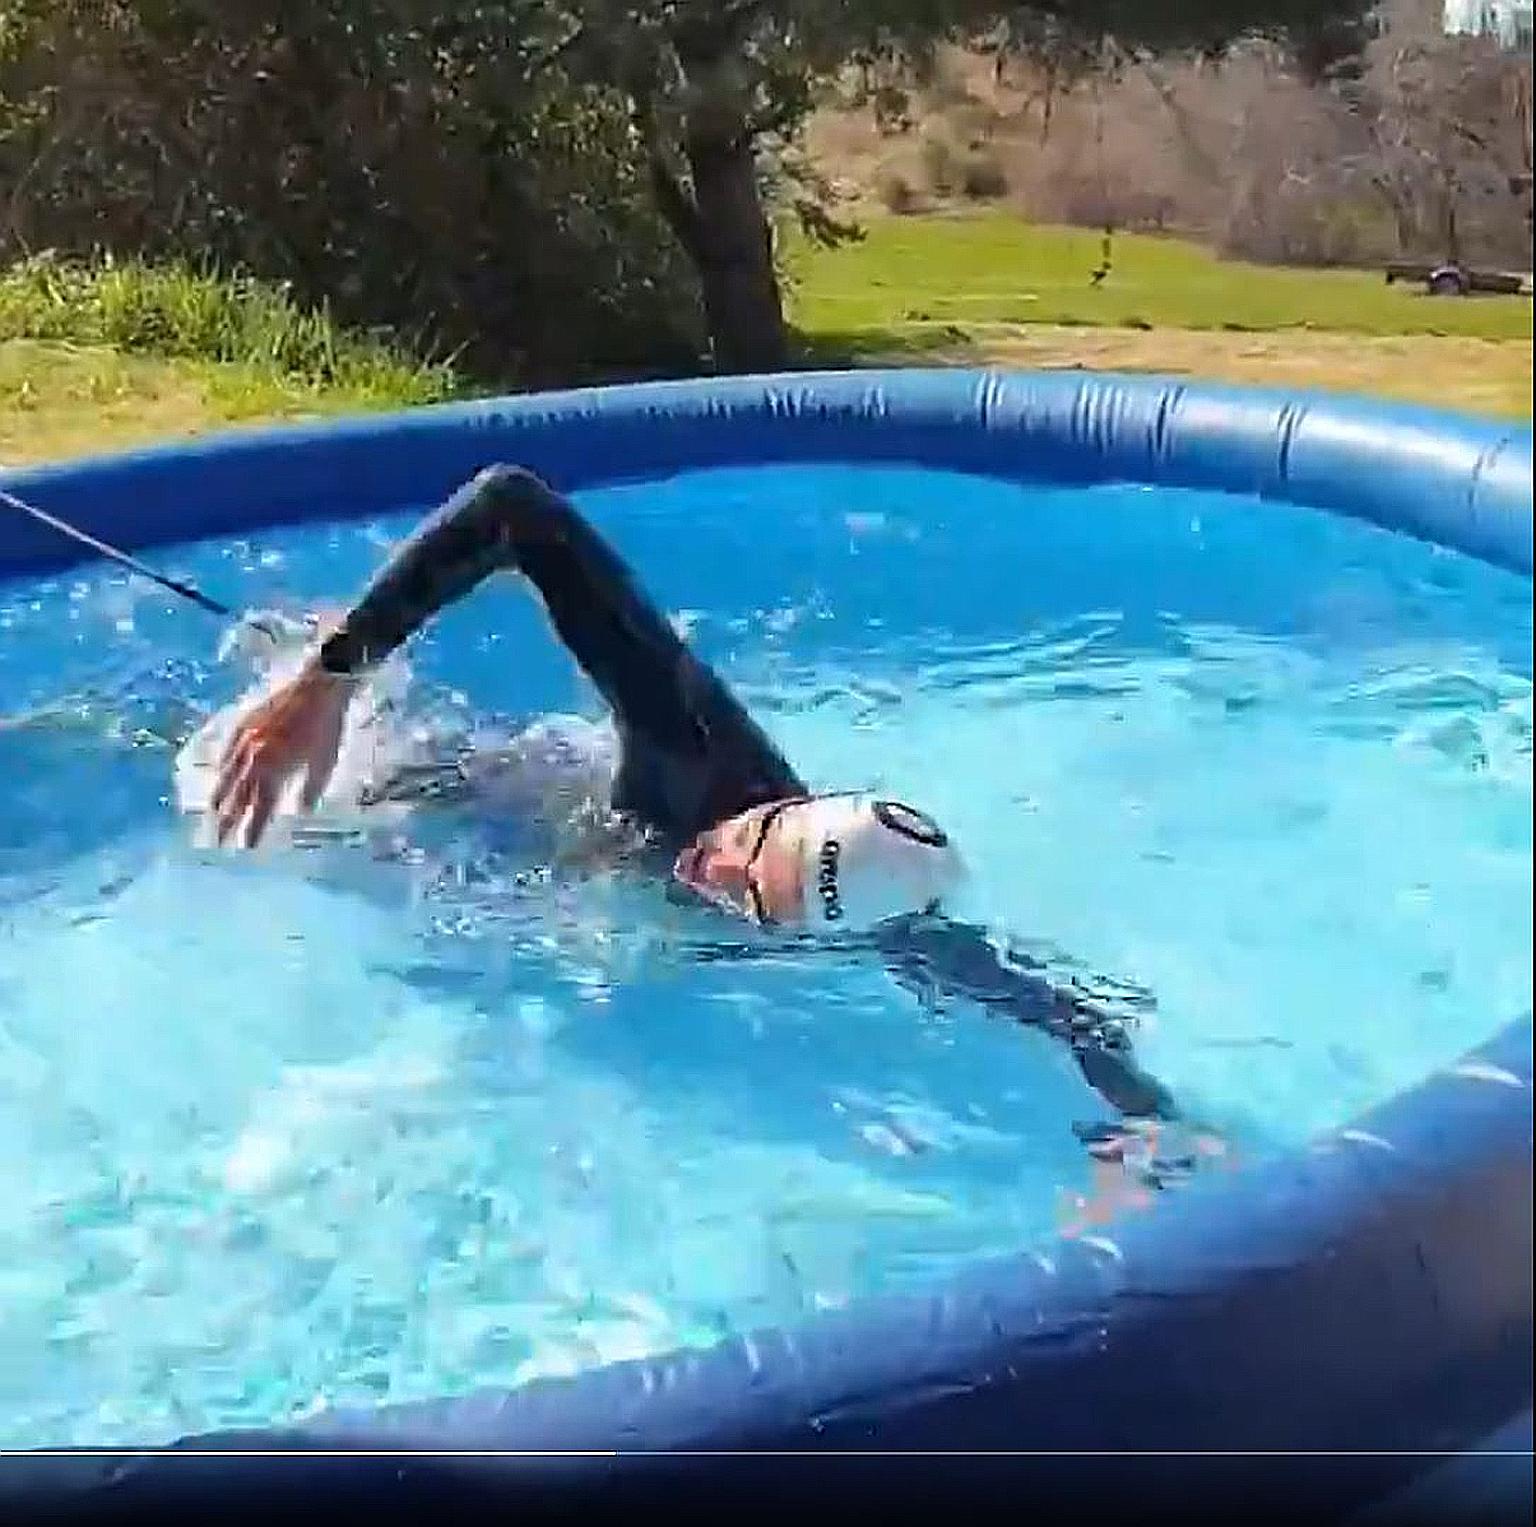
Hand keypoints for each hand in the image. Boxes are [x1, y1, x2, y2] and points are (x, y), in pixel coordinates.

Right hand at [211, 657, 357, 847]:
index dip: (253, 829)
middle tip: (218, 839)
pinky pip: (227, 752)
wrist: (317, 688)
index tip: (246, 847)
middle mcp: (254, 760)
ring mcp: (245, 741)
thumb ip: (310, 790)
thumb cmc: (326, 729)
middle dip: (228, 819)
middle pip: (237, 796)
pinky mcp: (244, 724)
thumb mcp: (324, 765)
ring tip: (213, 812)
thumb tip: (302, 811)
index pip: (259, 809)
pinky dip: (223, 766)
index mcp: (274, 772)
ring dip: (220, 796)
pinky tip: (221, 773)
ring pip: (227, 775)